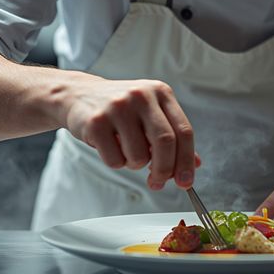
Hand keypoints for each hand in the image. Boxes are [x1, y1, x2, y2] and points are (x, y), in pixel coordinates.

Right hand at [60, 75, 194, 190]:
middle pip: (165, 143)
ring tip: (125, 150)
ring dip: (135, 164)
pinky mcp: (96, 122)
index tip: (185, 181)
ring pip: (139, 156)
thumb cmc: (120, 108)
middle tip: (158, 181)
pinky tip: (109, 146)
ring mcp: (118, 107)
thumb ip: (172, 136)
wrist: (78, 95)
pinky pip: (115, 160)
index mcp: (161, 92)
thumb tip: (194, 164)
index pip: (184, 131)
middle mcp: (141, 96)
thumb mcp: (150, 113)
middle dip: (164, 170)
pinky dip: (116, 162)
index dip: (186, 161)